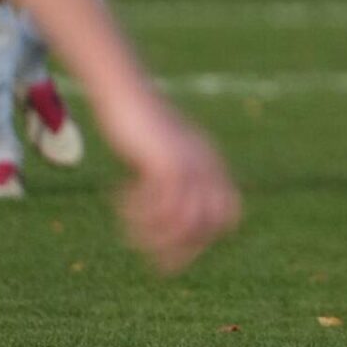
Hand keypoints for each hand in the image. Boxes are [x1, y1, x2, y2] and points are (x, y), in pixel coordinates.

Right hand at [102, 95, 240, 273]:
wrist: (127, 93)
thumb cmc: (141, 126)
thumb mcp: (164, 153)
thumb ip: (174, 176)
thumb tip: (172, 209)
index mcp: (212, 165)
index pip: (226, 215)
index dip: (204, 238)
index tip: (174, 249)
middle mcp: (207, 166)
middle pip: (207, 225)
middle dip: (180, 248)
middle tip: (150, 253)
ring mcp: (189, 163)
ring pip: (183, 222)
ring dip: (153, 234)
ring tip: (129, 230)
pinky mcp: (166, 161)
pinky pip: (161, 204)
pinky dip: (139, 211)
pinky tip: (120, 197)